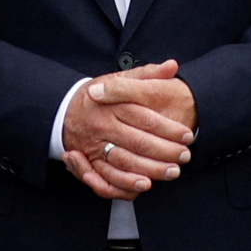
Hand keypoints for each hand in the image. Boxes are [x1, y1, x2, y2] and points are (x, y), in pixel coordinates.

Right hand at [62, 61, 196, 201]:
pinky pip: (106, 178)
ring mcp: (94, 146)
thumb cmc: (98, 95)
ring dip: (149, 170)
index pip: (145, 118)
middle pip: (137, 142)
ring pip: (125, 162)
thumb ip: (147, 74)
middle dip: (165, 151)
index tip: (187, 135)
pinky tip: (143, 185)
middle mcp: (103, 126)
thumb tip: (172, 65)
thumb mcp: (119, 78)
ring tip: (171, 171)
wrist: (64, 109)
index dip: (168, 128)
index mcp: (113, 105)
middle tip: (185, 156)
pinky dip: (124, 185)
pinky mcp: (89, 163)